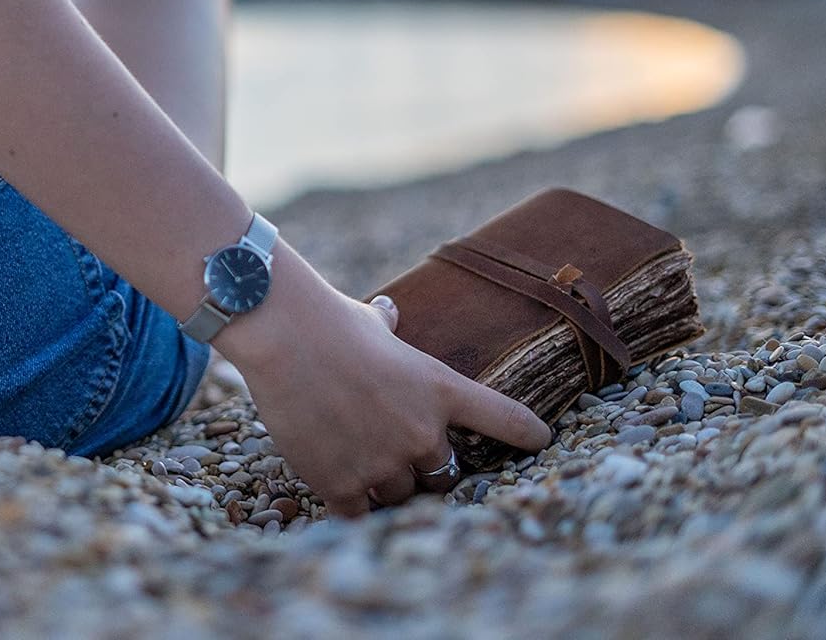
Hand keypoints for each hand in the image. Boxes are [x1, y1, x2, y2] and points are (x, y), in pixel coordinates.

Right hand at [224, 285, 552, 517]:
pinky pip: (359, 514)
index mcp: (439, 389)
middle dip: (423, 468)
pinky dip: (352, 505)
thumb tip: (389, 312)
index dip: (526, 434)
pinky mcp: (342, 483)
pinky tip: (338, 491)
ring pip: (400, 496)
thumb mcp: (370, 321)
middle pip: (443, 475)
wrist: (283, 335)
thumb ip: (388, 328)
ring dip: (385, 485)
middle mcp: (421, 432)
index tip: (541, 440)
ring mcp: (383, 462)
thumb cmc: (326, 318)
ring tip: (356, 463)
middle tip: (397, 454)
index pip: (502, 418)